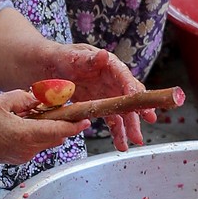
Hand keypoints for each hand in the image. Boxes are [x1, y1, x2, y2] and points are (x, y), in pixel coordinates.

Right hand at [0, 90, 83, 164]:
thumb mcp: (2, 101)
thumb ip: (25, 98)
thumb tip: (42, 99)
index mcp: (25, 134)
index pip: (57, 131)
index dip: (74, 126)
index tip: (86, 120)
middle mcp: (28, 148)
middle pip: (57, 137)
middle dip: (64, 125)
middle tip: (66, 111)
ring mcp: (25, 155)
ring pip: (48, 142)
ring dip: (51, 130)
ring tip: (40, 116)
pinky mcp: (21, 158)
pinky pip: (38, 146)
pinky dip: (40, 135)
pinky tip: (28, 125)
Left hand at [31, 43, 155, 152]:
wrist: (50, 68)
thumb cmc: (63, 57)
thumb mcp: (74, 57)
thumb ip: (88, 59)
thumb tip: (103, 55)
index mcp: (110, 66)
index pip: (125, 78)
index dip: (134, 90)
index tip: (139, 102)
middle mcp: (113, 81)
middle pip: (129, 97)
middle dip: (137, 112)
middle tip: (147, 122)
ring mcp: (108, 95)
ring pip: (123, 112)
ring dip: (129, 127)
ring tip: (134, 141)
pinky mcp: (100, 106)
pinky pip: (111, 120)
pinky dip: (117, 132)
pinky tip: (121, 144)